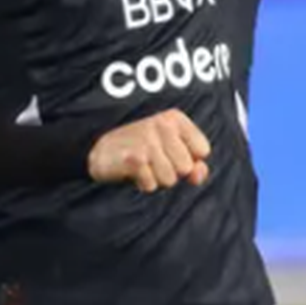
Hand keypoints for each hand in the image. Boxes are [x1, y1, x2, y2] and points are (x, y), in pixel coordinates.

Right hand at [88, 109, 210, 191]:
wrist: (102, 151)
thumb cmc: (143, 151)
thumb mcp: (172, 152)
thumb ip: (194, 164)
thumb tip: (199, 174)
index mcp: (175, 119)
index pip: (203, 150)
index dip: (189, 160)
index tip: (171, 153)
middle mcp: (162, 125)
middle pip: (186, 168)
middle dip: (172, 172)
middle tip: (153, 161)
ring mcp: (148, 141)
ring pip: (170, 180)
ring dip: (156, 179)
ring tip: (144, 167)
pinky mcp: (134, 158)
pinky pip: (152, 185)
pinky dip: (143, 184)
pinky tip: (134, 172)